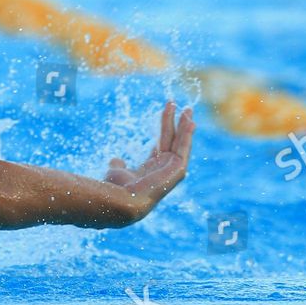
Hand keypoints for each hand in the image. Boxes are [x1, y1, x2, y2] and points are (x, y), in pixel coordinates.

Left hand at [104, 101, 193, 221]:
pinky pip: (184, 148)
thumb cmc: (116, 189)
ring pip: (180, 142)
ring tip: (187, 108)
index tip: (166, 113)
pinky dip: (188, 134)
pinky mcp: (178, 170)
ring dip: (184, 125)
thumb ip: (118, 166)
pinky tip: (190, 121)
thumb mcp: (116, 172)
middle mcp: (163, 169)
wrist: (121, 199)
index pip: (160, 144)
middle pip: (172, 140)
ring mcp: (172, 170)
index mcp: (150, 169)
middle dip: (175, 122)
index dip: (164, 128)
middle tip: (179, 105)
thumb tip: (115, 160)